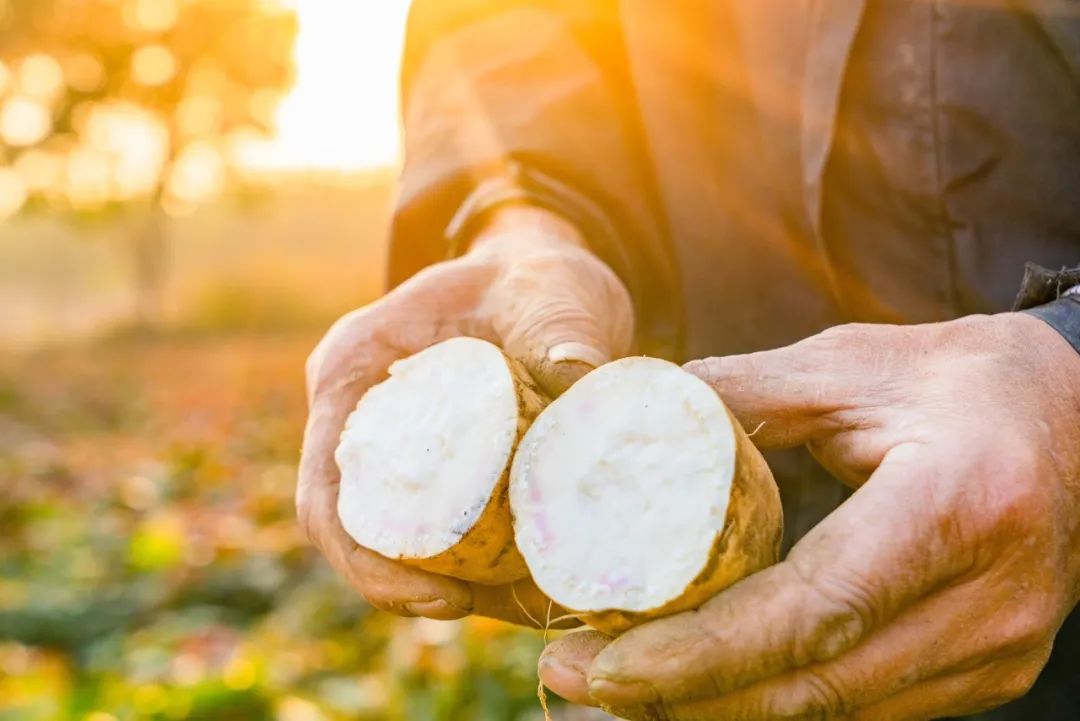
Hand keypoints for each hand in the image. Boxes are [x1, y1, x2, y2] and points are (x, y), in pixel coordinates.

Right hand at [298, 205, 632, 625]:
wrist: (546, 277)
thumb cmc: (537, 275)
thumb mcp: (553, 291)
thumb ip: (563, 329)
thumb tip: (578, 381)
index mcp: (354, 367)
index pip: (327, 486)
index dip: (366, 560)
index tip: (443, 597)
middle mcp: (358, 412)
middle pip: (351, 527)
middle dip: (403, 586)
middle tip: (481, 610)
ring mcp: (392, 441)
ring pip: (394, 535)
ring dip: (444, 581)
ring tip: (518, 607)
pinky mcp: (434, 463)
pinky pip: (438, 526)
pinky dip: (475, 562)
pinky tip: (528, 583)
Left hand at [541, 313, 1079, 719]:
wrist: (1075, 414)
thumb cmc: (958, 380)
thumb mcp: (846, 366)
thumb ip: (735, 393)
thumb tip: (622, 409)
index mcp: (956, 504)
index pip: (815, 609)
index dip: (702, 652)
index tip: (603, 662)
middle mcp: (988, 599)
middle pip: (816, 687)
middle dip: (683, 698)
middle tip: (576, 678)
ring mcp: (995, 649)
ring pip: (836, 715)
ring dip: (718, 711)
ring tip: (618, 686)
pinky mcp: (985, 668)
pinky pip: (864, 708)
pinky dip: (775, 703)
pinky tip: (703, 686)